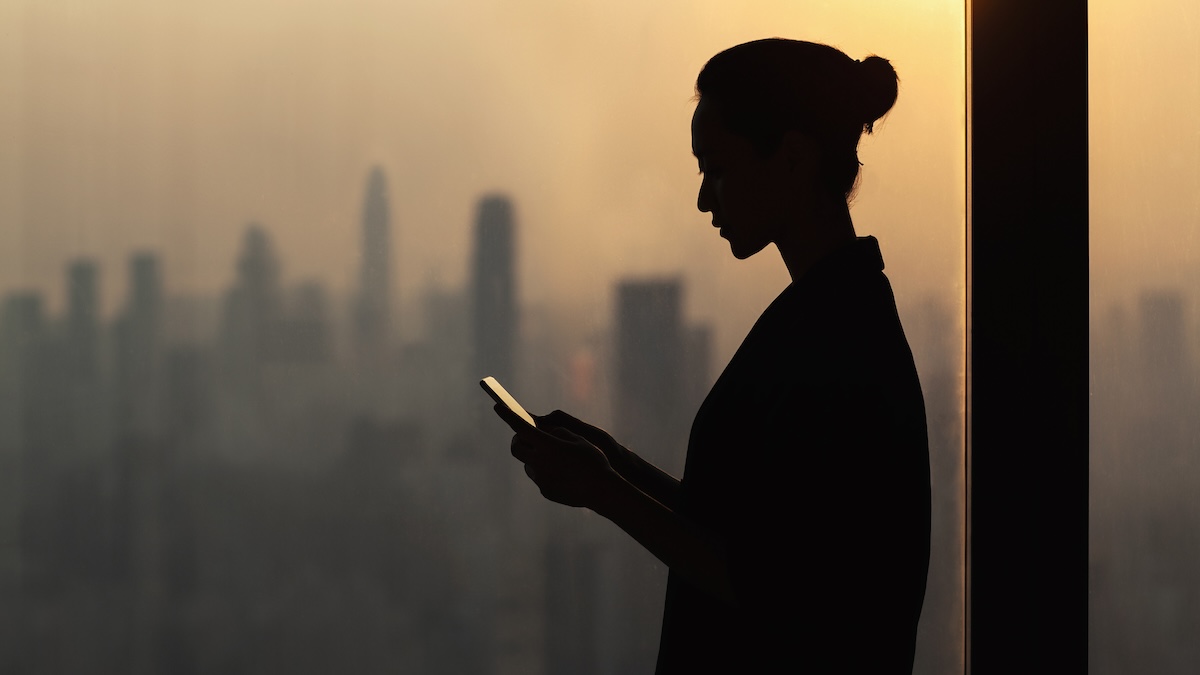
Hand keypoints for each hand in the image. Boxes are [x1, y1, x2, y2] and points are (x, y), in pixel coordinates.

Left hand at [496, 404, 616, 508]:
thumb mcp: (578, 438)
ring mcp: (541, 478)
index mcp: (548, 445)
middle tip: (525, 435)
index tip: (498, 406)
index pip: (521, 427)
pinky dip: (544, 470)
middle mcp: (539, 462)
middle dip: (518, 439)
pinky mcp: (545, 490)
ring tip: (553, 456)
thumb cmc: (593, 460)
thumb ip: (558, 432)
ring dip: (533, 456)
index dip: (508, 415)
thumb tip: (545, 434)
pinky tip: (561, 472)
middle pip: (516, 447)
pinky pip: (539, 476)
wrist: (602, 491)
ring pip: (527, 463)